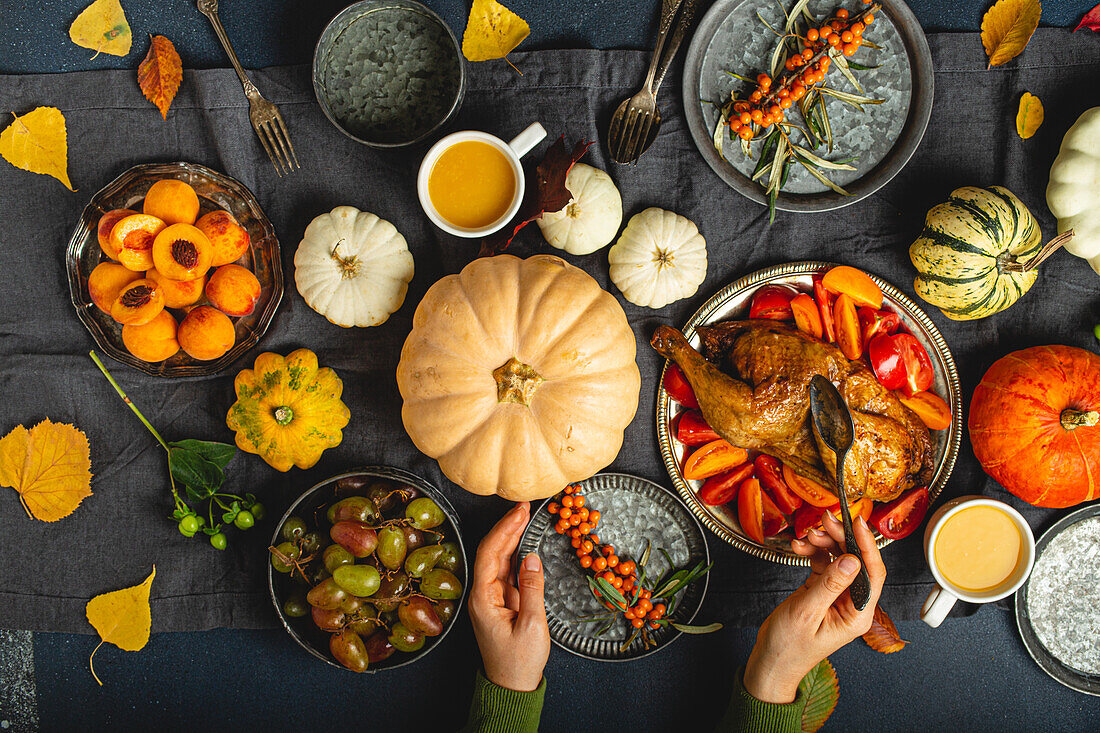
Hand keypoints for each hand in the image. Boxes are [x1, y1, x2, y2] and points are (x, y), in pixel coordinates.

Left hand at [468, 502, 549, 691]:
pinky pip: (506, 570)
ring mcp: (491, 597)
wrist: (511, 686)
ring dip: (511, 536)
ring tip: (525, 515)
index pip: (490, 554)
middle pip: (491, 552)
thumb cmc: (519, 662)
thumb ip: (532, 589)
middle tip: (524, 506)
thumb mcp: (532, 625)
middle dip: (507, 526)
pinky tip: (524, 540)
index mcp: (483, 599)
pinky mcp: (500, 601)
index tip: (519, 511)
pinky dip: (515, 552)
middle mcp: (482, 594)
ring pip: (498, 559)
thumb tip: (532, 557)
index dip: (504, 529)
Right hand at [743, 511, 885, 703]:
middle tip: (825, 520)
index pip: (872, 573)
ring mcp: (837, 596)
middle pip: (856, 561)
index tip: (857, 522)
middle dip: (841, 538)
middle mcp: (852, 604)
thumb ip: (829, 584)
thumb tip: (852, 559)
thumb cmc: (789, 647)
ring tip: (807, 535)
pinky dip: (813, 552)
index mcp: (858, 614)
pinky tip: (800, 547)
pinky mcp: (822, 591)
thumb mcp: (807, 613)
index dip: (867, 544)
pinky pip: (823, 564)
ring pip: (839, 559)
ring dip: (824, 543)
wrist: (771, 662)